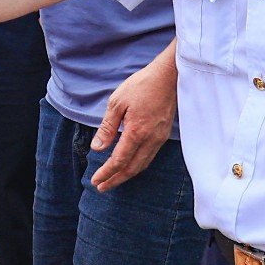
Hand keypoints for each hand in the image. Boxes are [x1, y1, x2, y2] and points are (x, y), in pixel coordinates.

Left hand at [88, 50, 175, 189]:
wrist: (168, 77)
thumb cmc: (141, 86)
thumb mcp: (117, 103)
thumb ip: (107, 128)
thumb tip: (97, 148)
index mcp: (136, 132)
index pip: (119, 160)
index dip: (107, 173)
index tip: (96, 181)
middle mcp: (150, 140)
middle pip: (132, 168)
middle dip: (116, 179)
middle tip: (102, 187)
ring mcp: (159, 138)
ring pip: (142, 165)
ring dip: (127, 175)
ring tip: (114, 180)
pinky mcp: (164, 134)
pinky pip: (150, 157)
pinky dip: (138, 166)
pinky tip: (130, 165)